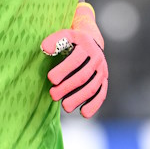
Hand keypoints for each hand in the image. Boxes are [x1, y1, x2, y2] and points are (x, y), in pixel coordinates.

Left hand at [41, 3, 108, 117]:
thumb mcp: (65, 34)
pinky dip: (94, 105)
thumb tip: (45, 48)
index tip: (50, 79)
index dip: (63, 70)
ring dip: (78, 98)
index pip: (76, 59)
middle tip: (52, 95)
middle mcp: (97, 57)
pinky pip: (101, 94)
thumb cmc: (73, 41)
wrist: (92, 40)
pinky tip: (83, 113)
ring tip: (65, 106)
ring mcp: (102, 70)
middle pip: (83, 76)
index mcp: (86, 45)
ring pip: (92, 87)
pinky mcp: (104, 80)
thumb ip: (55, 40)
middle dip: (67, 87)